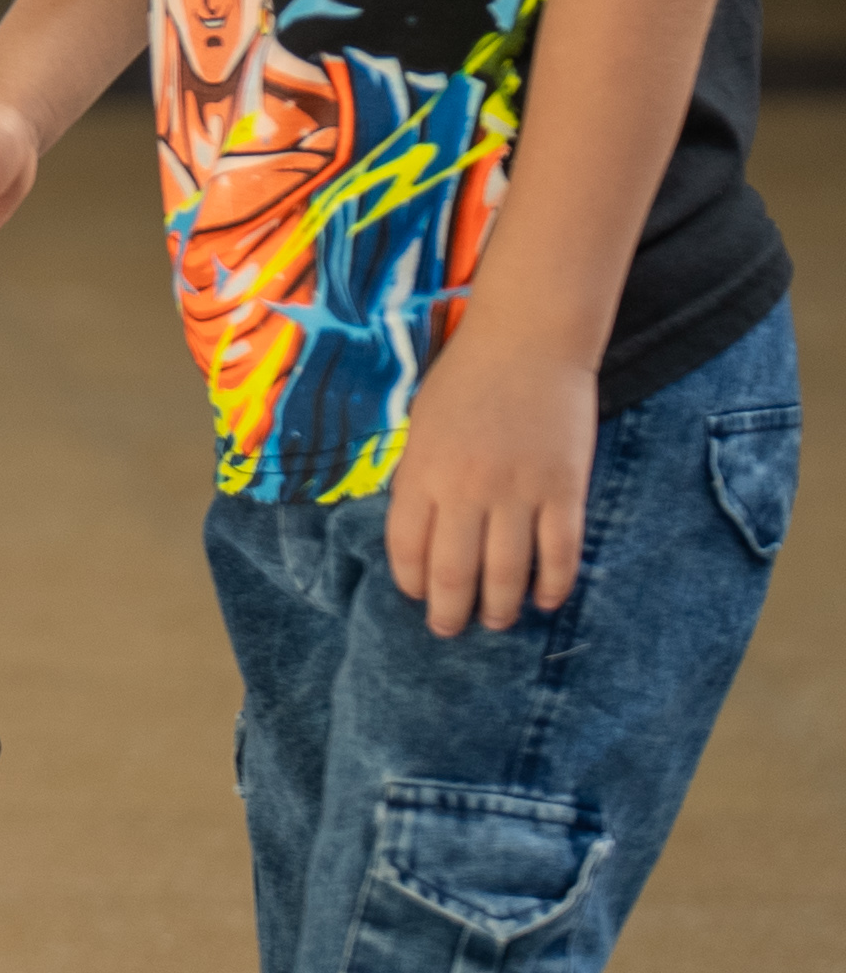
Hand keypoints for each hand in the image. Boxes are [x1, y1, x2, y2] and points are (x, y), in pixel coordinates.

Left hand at [386, 327, 596, 636]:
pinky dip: (552, 585)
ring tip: (496, 622)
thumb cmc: (465, 380)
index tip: (416, 596)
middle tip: (450, 629)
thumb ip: (420, 479)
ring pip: (507, 573)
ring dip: (499, 608)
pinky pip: (560, 554)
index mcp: (422, 473)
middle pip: (453, 572)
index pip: (407, 549)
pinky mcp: (564, 490)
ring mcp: (518, 492)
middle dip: (449, 612)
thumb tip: (420, 532)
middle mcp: (466, 490)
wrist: (527, 343)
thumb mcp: (422, 427)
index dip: (410, 582)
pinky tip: (544, 600)